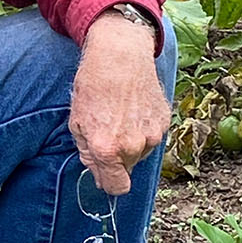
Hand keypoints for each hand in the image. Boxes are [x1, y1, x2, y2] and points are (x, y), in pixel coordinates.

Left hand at [69, 10, 171, 195]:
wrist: (120, 55)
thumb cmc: (94, 84)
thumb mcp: (77, 121)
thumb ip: (87, 153)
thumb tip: (97, 172)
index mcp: (107, 149)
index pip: (116, 188)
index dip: (109, 182)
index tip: (106, 174)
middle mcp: (132, 146)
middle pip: (128, 170)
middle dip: (117, 159)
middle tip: (108, 132)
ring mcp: (152, 134)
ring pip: (141, 153)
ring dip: (132, 143)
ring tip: (121, 116)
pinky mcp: (164, 121)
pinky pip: (152, 136)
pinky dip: (143, 129)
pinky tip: (133, 109)